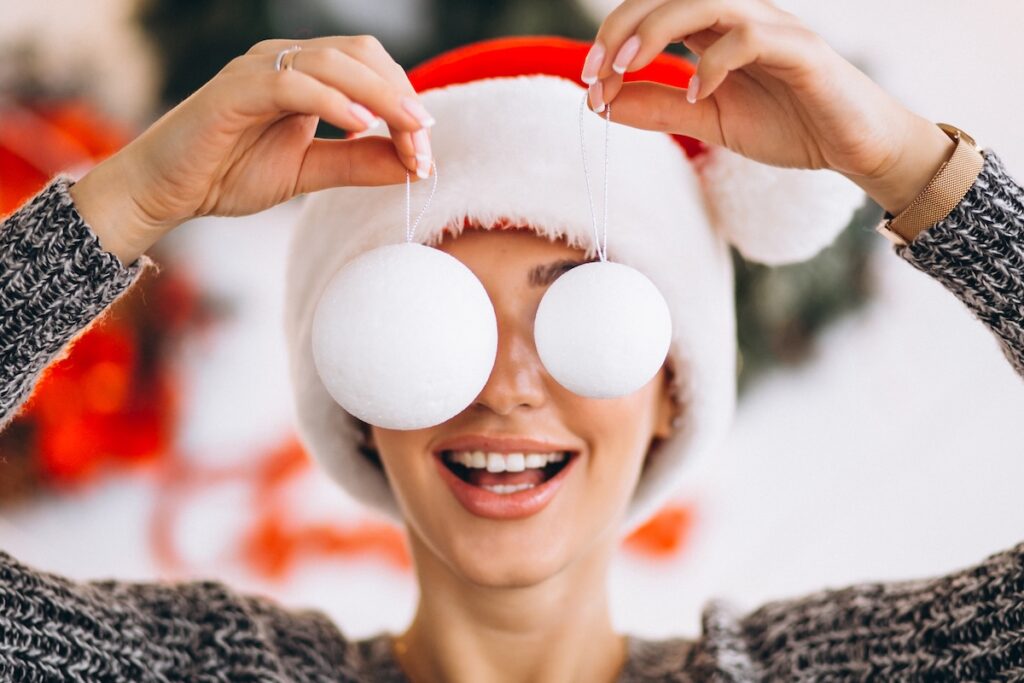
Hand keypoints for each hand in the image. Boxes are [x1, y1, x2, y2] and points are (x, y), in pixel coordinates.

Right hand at [72, 35, 434, 264]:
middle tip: (425, 146)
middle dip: (402, 99)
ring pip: (334, 63)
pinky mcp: (234, 90)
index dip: (406, 105)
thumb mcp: (309, 172)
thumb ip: (357, 162)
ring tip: (411, 135)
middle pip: (362, 55)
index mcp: (306, 75)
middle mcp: (285, 62)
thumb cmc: (228, 174)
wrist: (166, 191)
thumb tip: (414, 165)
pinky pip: (292, 84)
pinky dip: (332, 101)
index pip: (372, 71)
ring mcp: (259, 70)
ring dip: (381, 98)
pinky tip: (361, 125)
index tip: (426, 154)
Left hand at [582, 0, 956, 215]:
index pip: (654, 11)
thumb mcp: (706, 120)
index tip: (589, 80)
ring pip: (706, 1)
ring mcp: (771, 28)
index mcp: (714, 30)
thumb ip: (657, 108)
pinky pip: (750, 36)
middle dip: (622, 27)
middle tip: (595, 72)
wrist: (852, 147)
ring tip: (628, 70)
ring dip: (656, 31)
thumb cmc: (787, 124)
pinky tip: (696, 96)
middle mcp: (739, 18)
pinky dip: (714, 62)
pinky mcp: (801, 51)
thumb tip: (599, 104)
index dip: (614, 36)